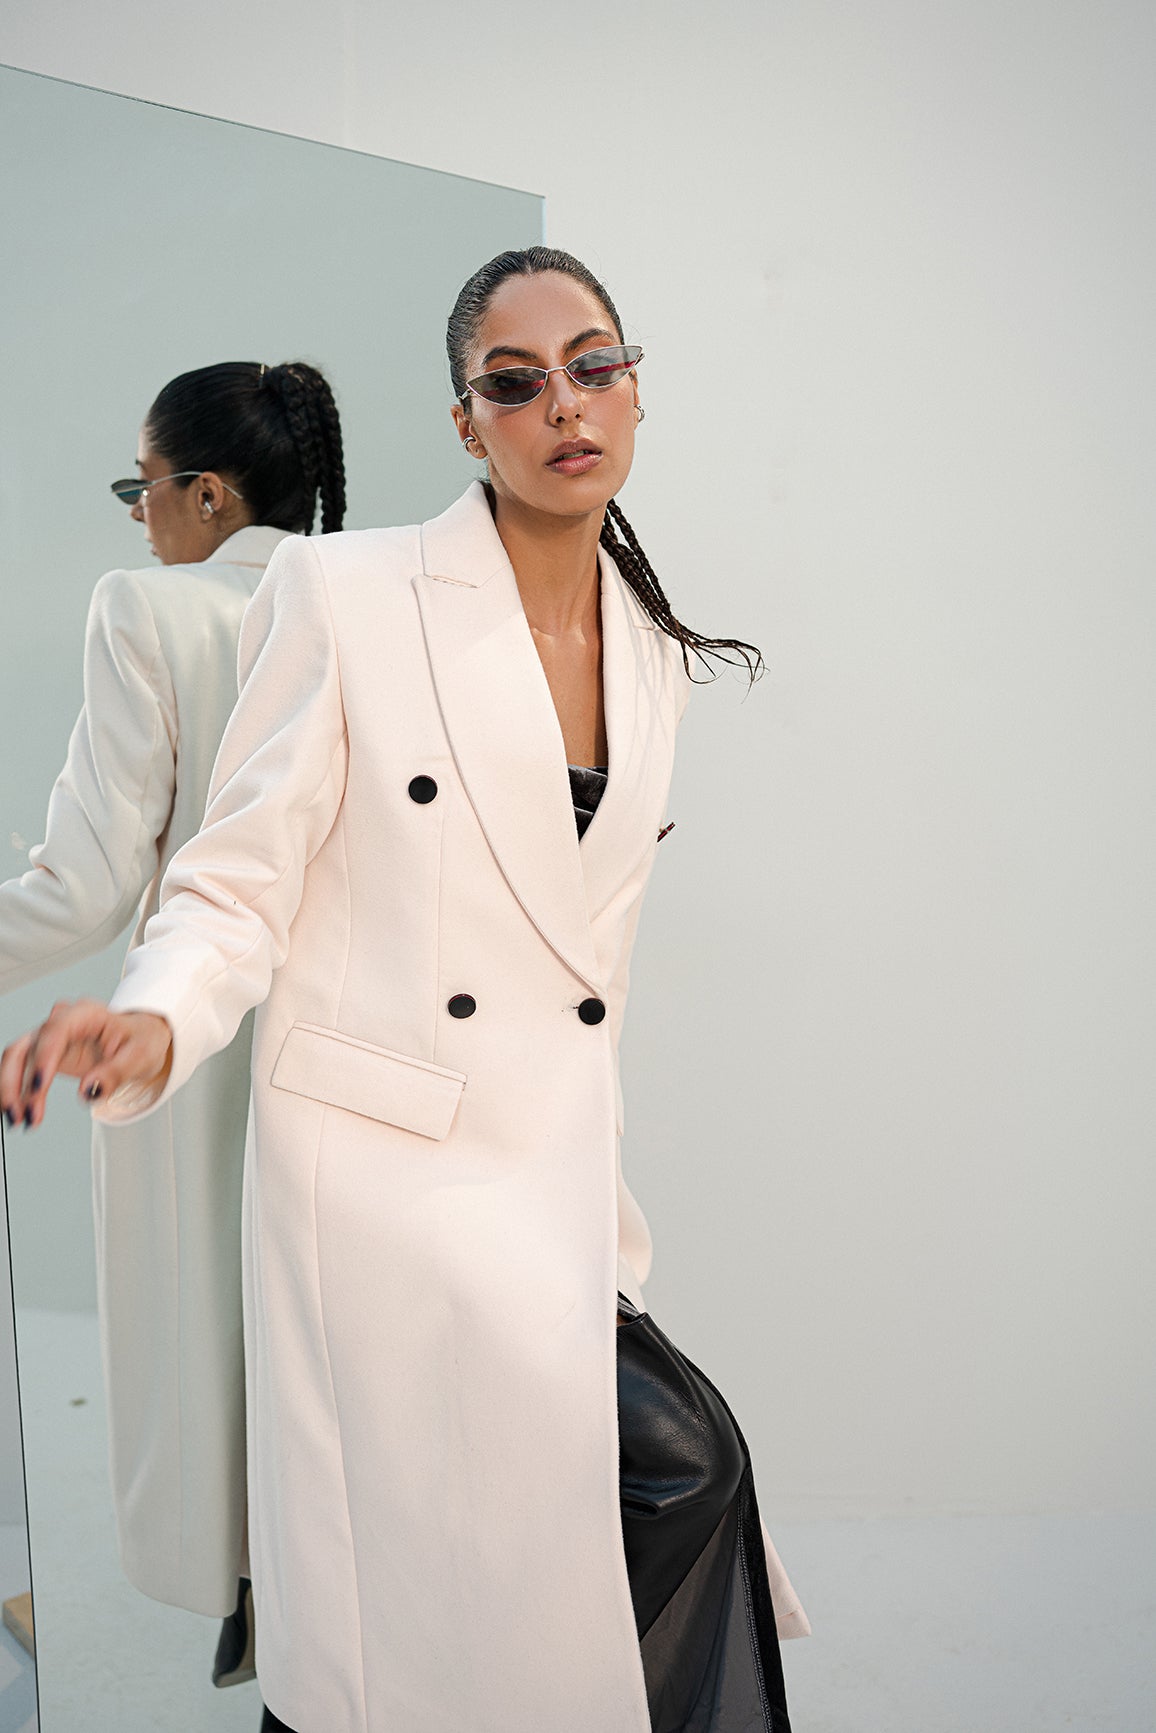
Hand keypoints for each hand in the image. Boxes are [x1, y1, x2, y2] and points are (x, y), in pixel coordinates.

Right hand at [0, 999, 172, 1129]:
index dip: (43, 1058)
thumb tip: (88, 1092)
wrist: (140, 1038)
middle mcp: (63, 1022)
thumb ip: (114, 1074)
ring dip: (11, 1089)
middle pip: (27, 1045)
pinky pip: (22, 1070)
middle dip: (16, 1081)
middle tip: (22, 1115)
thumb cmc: (142, 1040)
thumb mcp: (140, 1056)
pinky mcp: (46, 1055)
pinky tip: (19, 1113)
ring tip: (18, 1120)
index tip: (38, 1087)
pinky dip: (17, 1091)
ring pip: (17, 1058)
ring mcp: (51, 1038)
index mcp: (87, 1014)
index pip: (56, 1031)